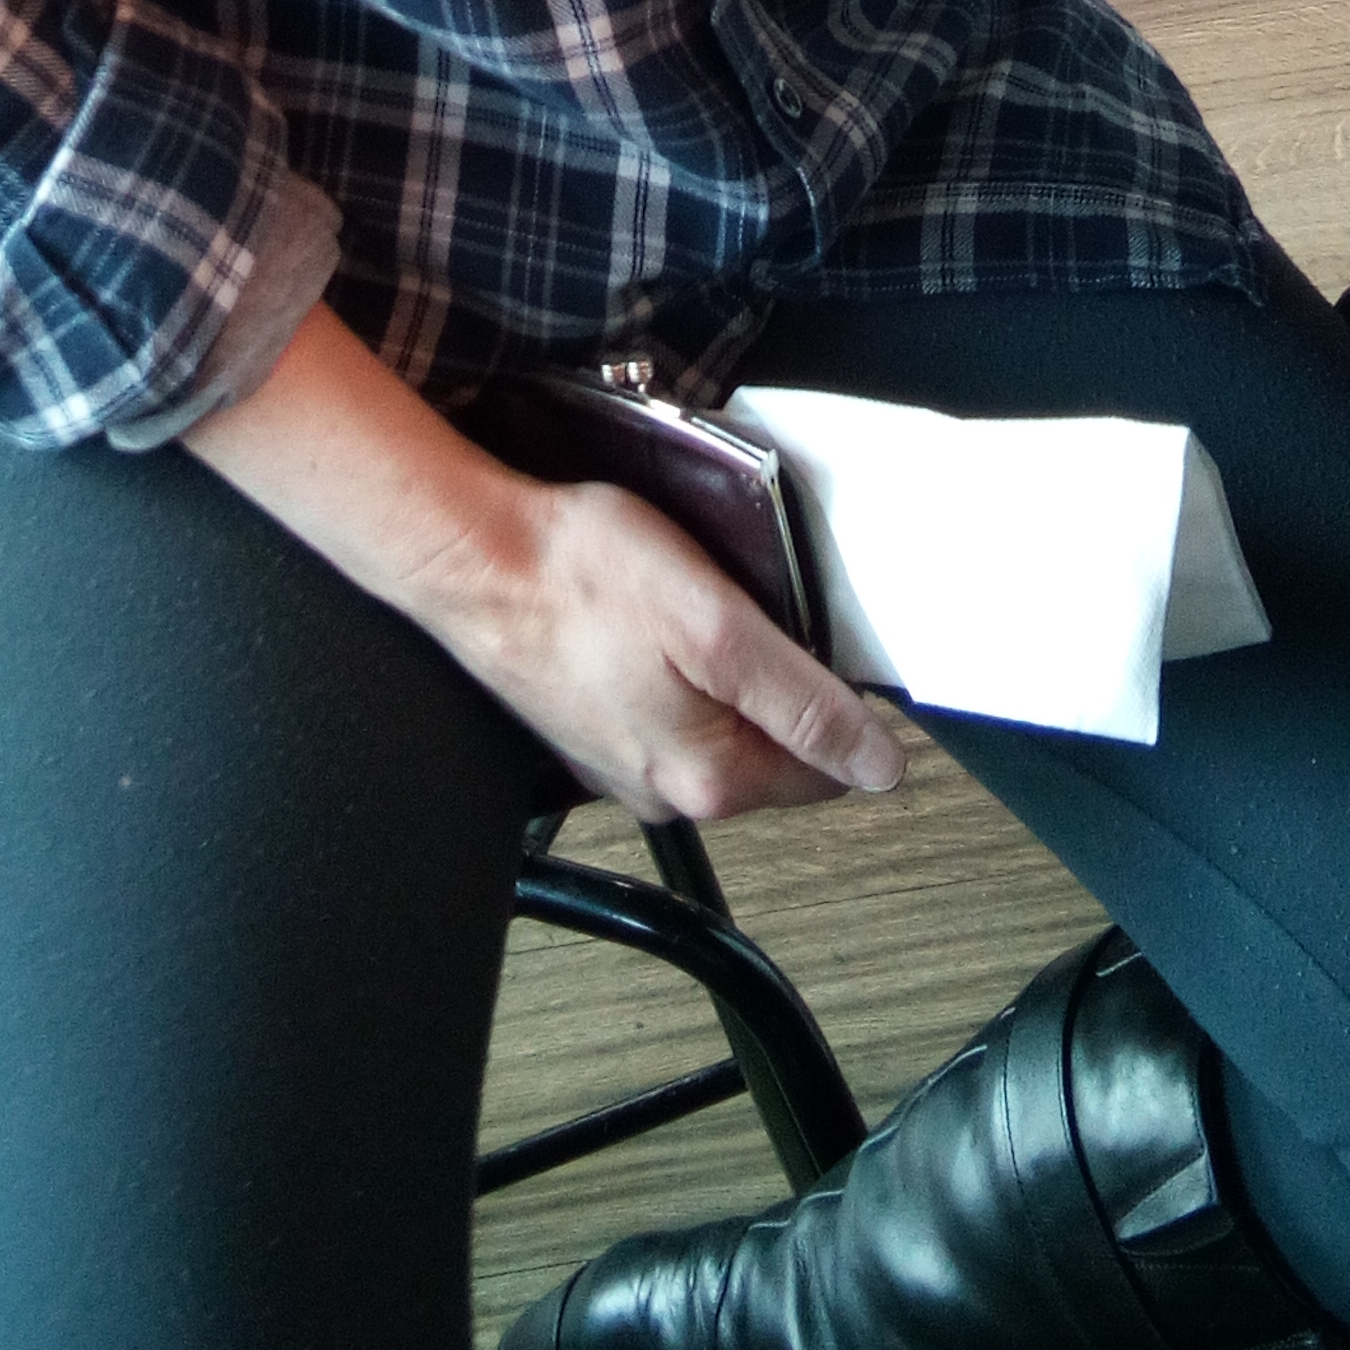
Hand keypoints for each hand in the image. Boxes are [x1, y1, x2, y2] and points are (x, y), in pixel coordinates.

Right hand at [430, 472, 902, 824]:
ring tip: (694, 608)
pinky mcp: (589, 732)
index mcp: (711, 777)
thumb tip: (878, 766)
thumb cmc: (583, 575)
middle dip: (778, 686)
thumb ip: (804, 701)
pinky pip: (663, 711)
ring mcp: (621, 766)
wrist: (471, 557)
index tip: (816, 639)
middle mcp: (666, 791)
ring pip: (717, 728)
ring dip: (724, 676)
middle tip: (746, 609)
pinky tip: (648, 622)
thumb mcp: (719, 626)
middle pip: (771, 751)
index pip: (828, 770)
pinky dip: (672, 671)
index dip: (841, 702)